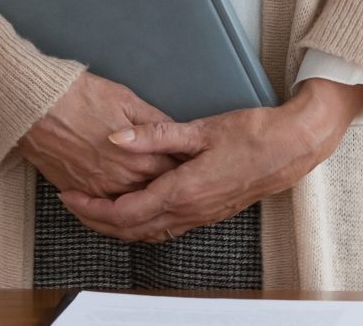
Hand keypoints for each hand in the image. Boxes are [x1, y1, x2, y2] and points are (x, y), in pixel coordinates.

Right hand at [18, 72, 178, 199]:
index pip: (173, 172)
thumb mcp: (126, 100)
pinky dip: (117, 208)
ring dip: (144, 201)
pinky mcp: (79, 194)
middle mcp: (122, 181)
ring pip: (131, 207)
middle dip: (168, 187)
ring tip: (156, 195)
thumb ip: (155, 122)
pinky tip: (125, 202)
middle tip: (180, 184)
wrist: (36, 107)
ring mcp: (99, 191)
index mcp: (139, 158)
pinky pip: (104, 210)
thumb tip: (176, 133)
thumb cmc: (81, 96)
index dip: (183, 168)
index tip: (191, 165)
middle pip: (155, 193)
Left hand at [57, 78, 362, 243]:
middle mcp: (190, 211)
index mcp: (183, 190)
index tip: (70, 197)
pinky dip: (142, 224)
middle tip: (72, 205)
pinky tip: (135, 210)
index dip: (92, 209)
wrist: (293, 146)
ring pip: (149, 233)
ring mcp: (202, 216)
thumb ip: (154, 134)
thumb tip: (115, 138)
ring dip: (118, 226)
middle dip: (97, 222)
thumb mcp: (200, 128)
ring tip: (95, 209)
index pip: (125, 211)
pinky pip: (167, 228)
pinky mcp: (210, 213)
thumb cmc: (253, 133)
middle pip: (131, 230)